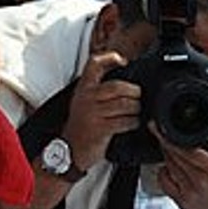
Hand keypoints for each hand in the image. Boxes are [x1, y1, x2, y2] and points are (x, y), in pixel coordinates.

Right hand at [63, 52, 140, 169]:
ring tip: (137, 111)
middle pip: (117, 86)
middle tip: (138, 95)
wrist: (69, 150)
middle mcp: (87, 98)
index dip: (110, 58)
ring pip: (124, 104)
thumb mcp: (84, 102)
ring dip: (136, 108)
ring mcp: (93, 113)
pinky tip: (133, 123)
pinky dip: (133, 122)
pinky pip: (124, 122)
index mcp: (83, 88)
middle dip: (134, 91)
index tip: (122, 61)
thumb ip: (99, 90)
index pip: (94, 64)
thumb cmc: (81, 126)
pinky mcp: (100, 129)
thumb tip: (125, 80)